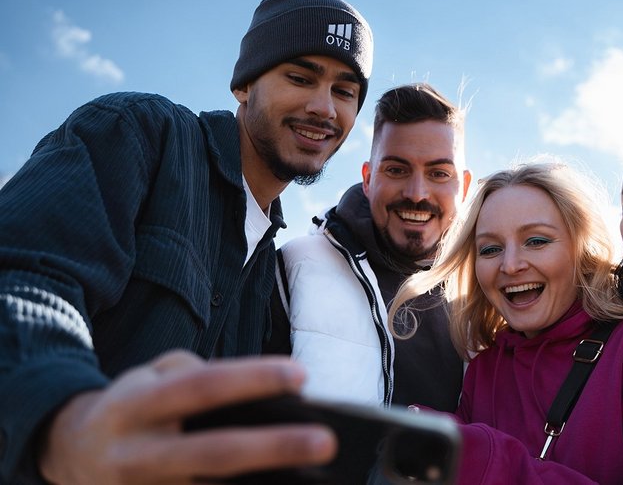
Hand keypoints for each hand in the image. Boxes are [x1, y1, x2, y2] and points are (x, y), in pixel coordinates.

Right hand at [39, 350, 336, 484]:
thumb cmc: (132, 408)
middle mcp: (140, 455)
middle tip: (326, 441)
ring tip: (318, 483)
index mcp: (137, 406)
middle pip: (217, 453)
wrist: (71, 456)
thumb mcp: (147, 376)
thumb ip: (196, 374)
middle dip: (275, 448)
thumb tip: (261, 398)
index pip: (203, 387)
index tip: (301, 376)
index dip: (252, 379)